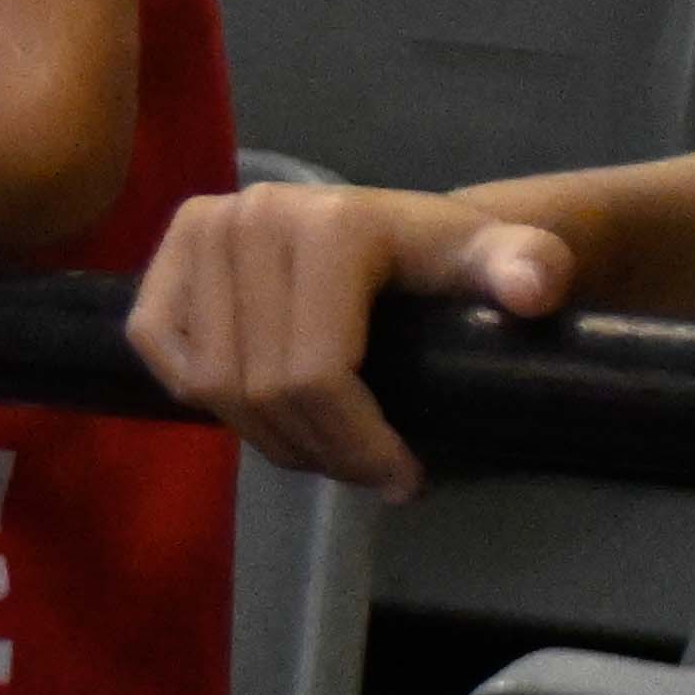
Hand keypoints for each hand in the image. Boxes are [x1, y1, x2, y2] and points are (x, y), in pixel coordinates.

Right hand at [126, 175, 586, 497]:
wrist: (391, 230)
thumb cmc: (446, 262)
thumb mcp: (500, 262)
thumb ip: (528, 267)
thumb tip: (532, 290)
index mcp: (330, 225)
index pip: (316, 372)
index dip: (358, 444)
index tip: (404, 478)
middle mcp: (251, 216)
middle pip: (262, 386)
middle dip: (319, 449)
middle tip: (366, 472)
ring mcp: (200, 232)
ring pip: (213, 383)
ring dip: (268, 437)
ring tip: (323, 450)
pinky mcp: (163, 258)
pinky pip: (161, 350)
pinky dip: (203, 396)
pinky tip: (257, 409)